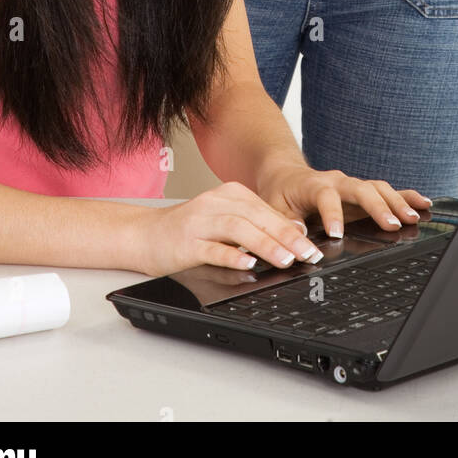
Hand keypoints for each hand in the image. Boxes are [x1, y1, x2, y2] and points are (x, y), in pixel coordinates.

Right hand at [133, 180, 334, 276]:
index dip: (292, 228)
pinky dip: (231, 255)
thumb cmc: (188, 230)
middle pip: (258, 217)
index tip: (313, 245)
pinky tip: (247, 263)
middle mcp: (216, 203)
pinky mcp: (186, 242)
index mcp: (229, 194)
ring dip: (265, 244)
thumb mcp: (224, 220)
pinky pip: (212, 248)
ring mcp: (200, 222)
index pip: (268, 210)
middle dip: (286, 237)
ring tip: (285, 260)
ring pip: (239, 229)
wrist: (144, 234)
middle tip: (308, 254)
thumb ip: (255, 224)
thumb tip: (294, 236)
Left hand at [255, 161, 432, 237]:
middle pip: (361, 189)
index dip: (332, 215)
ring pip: (378, 188)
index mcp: (314, 186)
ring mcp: (352, 185)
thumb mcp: (273, 208)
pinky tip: (424, 203)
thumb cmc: (280, 194)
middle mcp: (337, 181)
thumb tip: (298, 237)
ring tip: (413, 218)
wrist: (286, 175)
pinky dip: (406, 195)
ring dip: (397, 202)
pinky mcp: (363, 191)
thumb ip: (286, 223)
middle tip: (392, 224)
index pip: (326, 198)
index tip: (337, 234)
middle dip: (377, 206)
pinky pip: (388, 190)